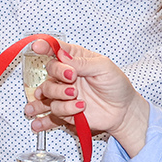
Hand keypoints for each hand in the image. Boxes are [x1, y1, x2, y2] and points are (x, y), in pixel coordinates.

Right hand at [23, 39, 150, 155]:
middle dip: (58, 74)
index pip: (56, 49)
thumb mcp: (105, 67)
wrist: (123, 111)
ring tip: (77, 99)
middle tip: (72, 79)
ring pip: (47, 92)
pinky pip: (52, 111)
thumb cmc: (116, 86)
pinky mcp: (64, 111)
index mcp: (76, 60)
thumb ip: (83, 62)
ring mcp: (63, 93)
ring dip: (60, 95)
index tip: (38, 47)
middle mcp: (66, 75)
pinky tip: (59, 114)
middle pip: (49, 70)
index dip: (45, 46)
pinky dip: (56, 113)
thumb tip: (62, 55)